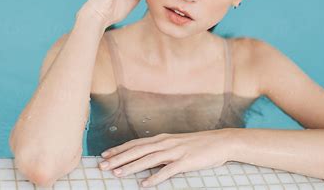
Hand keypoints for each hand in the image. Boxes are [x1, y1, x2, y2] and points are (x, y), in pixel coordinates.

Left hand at [98, 130, 234, 187]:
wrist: (220, 142)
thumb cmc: (198, 145)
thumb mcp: (176, 144)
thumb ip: (161, 151)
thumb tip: (146, 159)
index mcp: (162, 139)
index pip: (135, 144)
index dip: (119, 149)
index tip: (104, 155)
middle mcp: (165, 143)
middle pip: (137, 150)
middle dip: (118, 158)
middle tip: (103, 165)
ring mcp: (175, 152)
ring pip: (148, 159)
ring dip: (131, 166)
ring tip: (118, 173)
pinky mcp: (185, 161)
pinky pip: (168, 170)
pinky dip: (155, 177)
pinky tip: (145, 184)